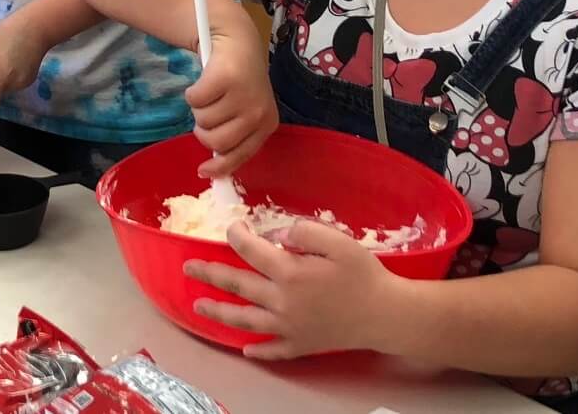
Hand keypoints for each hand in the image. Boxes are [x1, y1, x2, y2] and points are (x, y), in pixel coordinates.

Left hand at [0, 15, 49, 108]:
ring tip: (5, 68)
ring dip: (0, 87)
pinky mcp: (28, 83)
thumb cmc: (5, 33)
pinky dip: (11, 82)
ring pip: (2, 95)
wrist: (35, 29)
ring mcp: (18, 82)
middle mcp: (4, 77)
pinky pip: (13, 89)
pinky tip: (15, 67)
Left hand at [183, 218, 395, 358]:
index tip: (233, 227)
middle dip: (209, 274)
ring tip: (198, 306)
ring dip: (218, 312)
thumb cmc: (365, 275)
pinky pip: (274, 349)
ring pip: (244, 319)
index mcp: (289, 272)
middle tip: (189, 268)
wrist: (388, 315)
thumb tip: (277, 234)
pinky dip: (257, 349)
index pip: (249, 250)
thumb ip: (303, 231)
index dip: (236, 235)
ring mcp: (289, 327)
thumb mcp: (338, 241)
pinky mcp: (301, 344)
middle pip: (236, 285)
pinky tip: (245, 348)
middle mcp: (281, 301)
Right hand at [184, 11, 276, 174]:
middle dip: (204, 131)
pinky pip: (194, 100)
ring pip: (203, 120)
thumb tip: (211, 171)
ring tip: (210, 94)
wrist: (237, 41)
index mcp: (266, 125)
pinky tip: (204, 82)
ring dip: (199, 109)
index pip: (241, 155)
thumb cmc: (240, 81)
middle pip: (217, 141)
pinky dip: (192, 93)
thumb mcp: (244, 111)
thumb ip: (234, 136)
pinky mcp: (224, 79)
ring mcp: (242, 96)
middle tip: (206, 116)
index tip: (203, 171)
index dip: (220, 166)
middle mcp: (258, 113)